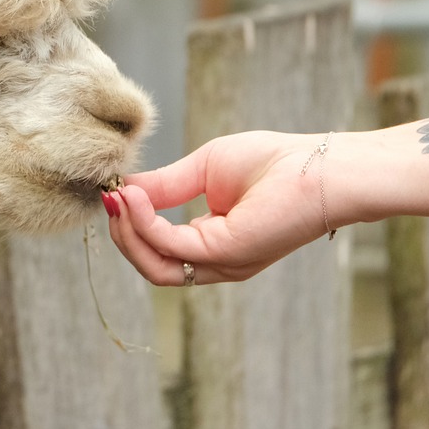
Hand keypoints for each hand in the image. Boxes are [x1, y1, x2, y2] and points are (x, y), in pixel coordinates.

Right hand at [106, 131, 332, 284]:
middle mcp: (217, 262)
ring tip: (117, 197)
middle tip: (108, 197)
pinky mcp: (227, 253)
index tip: (111, 190)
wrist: (319, 166)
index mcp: (214, 243)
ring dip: (127, 231)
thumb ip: (164, 185)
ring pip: (155, 266)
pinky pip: (170, 246)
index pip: (158, 248)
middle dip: (122, 234)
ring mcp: (223, 262)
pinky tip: (134, 198)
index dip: (130, 222)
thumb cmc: (274, 162)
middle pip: (151, 265)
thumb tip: (122, 189)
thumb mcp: (202, 170)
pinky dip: (144, 222)